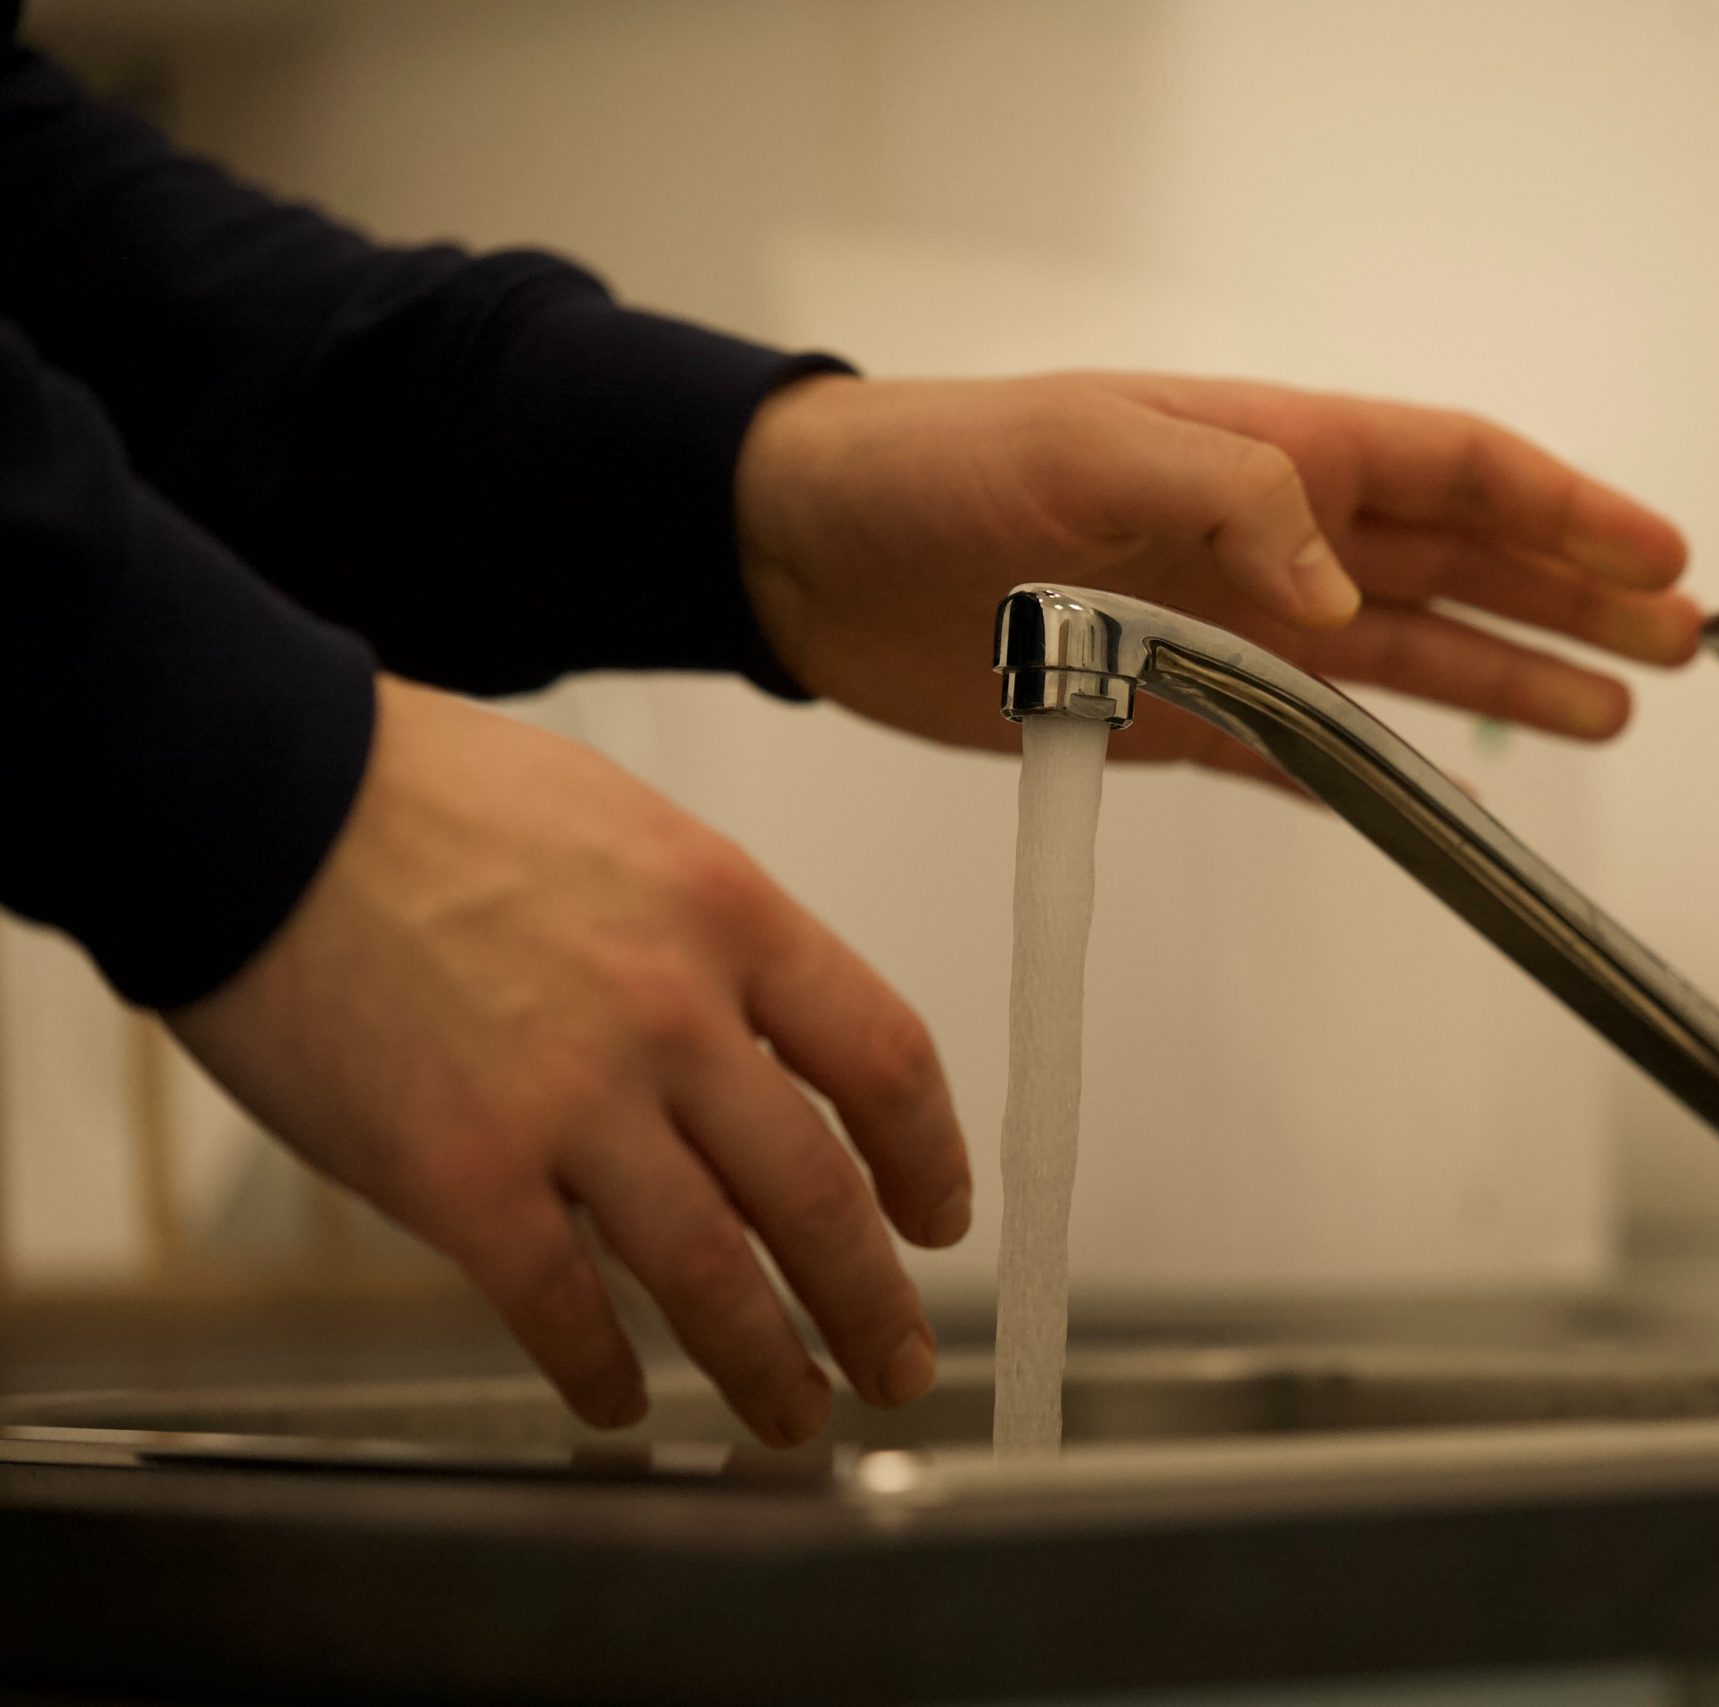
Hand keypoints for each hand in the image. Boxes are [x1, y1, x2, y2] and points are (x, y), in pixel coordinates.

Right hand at [168, 677, 971, 1445]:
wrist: (254, 795)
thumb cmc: (426, 798)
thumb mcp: (629, 833)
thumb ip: (710, 943)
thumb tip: (767, 1049)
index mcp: (729, 915)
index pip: (885, 1059)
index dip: (929, 1158)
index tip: (938, 1216)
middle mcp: (672, 1014)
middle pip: (817, 1195)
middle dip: (873, 1302)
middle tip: (897, 1360)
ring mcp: (568, 1102)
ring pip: (711, 1275)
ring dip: (766, 1365)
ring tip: (795, 1414)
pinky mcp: (457, 1175)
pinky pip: (560, 1308)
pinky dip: (601, 1375)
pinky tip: (620, 1403)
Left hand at [735, 372, 1696, 779]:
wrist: (809, 557)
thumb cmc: (935, 466)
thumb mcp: (1088, 451)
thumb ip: (1231, 503)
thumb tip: (1349, 596)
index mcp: (1271, 453)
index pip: (1456, 475)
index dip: (1566, 514)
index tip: (1663, 556)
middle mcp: (1271, 542)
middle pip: (1461, 569)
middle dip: (1574, 600)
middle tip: (1684, 639)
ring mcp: (1229, 630)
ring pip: (1404, 661)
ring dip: (1507, 678)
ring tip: (1610, 710)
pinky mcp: (1168, 712)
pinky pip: (1300, 748)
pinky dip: (1369, 770)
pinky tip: (1436, 788)